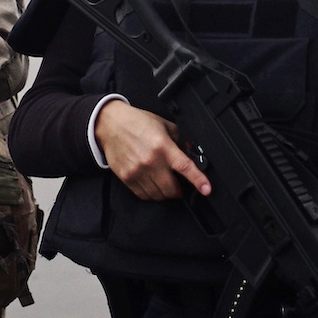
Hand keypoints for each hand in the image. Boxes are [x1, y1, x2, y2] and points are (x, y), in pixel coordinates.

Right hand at [94, 99, 209, 200]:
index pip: (184, 167)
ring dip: (165, 193)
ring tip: (164, 183)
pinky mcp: (127, 178)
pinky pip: (144, 195)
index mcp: (163, 146)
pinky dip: (152, 194)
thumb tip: (190, 151)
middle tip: (178, 184)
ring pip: (159, 195)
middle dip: (179, 190)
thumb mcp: (163, 125)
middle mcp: (151, 161)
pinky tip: (152, 184)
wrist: (110, 125)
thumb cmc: (137, 123)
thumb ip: (178, 140)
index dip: (198, 180)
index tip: (206, 190)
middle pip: (172, 189)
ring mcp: (138, 172)